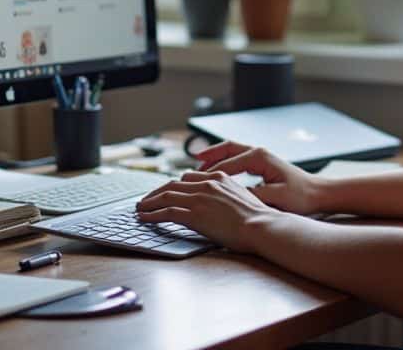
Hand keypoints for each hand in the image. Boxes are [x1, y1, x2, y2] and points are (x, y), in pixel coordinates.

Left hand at [136, 171, 277, 252]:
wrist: (262, 226)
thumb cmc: (257, 218)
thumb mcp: (242, 198)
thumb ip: (226, 196)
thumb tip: (218, 205)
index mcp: (219, 177)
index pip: (188, 176)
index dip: (173, 185)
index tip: (165, 192)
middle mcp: (207, 184)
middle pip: (173, 184)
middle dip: (156, 192)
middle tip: (146, 200)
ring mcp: (200, 198)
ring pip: (166, 196)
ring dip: (149, 202)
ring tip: (140, 209)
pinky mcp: (195, 214)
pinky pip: (167, 212)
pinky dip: (152, 214)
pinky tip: (145, 218)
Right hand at [193, 141, 327, 214]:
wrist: (318, 194)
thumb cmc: (301, 196)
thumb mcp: (275, 197)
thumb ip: (252, 194)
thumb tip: (232, 195)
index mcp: (259, 157)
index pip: (227, 164)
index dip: (209, 175)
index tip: (194, 183)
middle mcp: (258, 152)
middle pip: (226, 149)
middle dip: (207, 157)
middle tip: (190, 169)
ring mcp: (260, 156)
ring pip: (230, 152)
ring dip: (214, 159)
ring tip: (198, 170)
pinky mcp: (262, 163)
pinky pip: (237, 159)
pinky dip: (224, 163)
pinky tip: (216, 176)